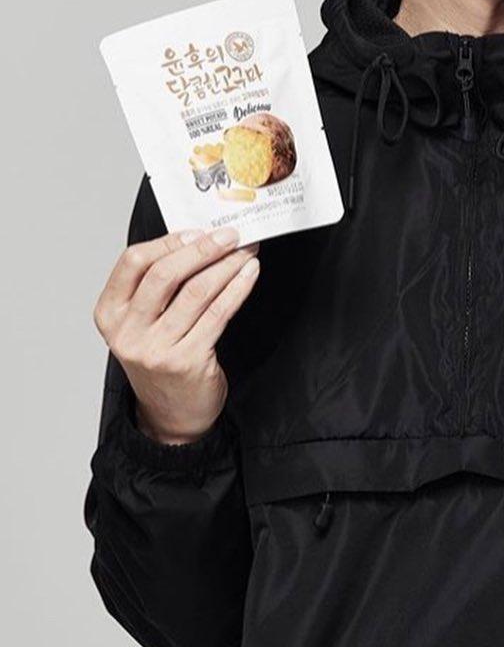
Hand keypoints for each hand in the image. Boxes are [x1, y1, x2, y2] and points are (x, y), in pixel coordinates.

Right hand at [93, 226, 260, 445]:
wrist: (172, 415)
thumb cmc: (162, 359)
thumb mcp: (143, 323)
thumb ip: (156, 288)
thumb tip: (196, 240)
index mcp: (110, 314)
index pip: (133, 262)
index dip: (167, 242)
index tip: (197, 232)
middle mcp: (127, 332)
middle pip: (164, 274)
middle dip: (202, 249)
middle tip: (230, 235)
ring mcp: (156, 349)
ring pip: (196, 292)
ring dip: (227, 265)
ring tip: (246, 251)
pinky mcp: (187, 361)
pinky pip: (218, 314)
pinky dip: (237, 288)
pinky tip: (249, 274)